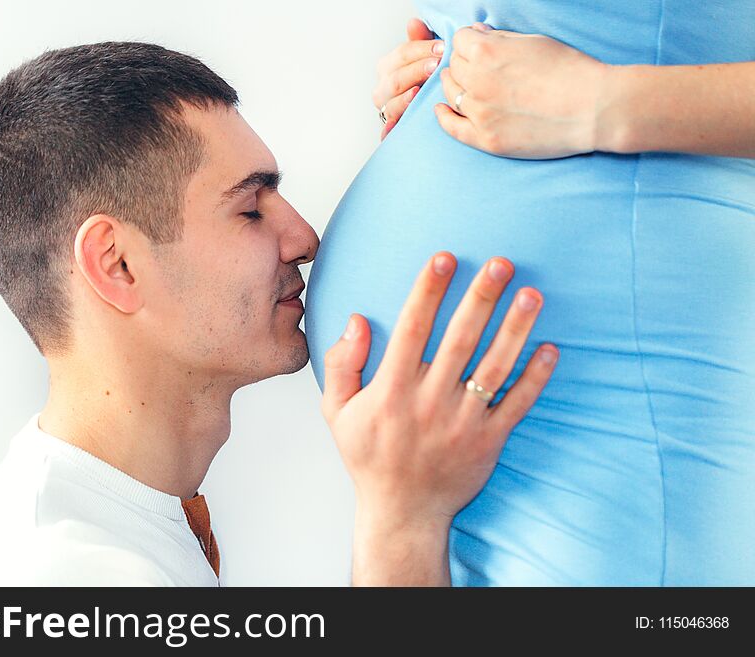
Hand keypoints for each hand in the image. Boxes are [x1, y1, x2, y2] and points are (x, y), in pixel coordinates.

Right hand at [321, 252, 557, 584]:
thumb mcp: (337, 413)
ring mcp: (463, 423)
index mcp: (391, 391)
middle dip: (481, 298)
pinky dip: (535, 377)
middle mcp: (428, 402)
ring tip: (532, 294)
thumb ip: (342, 364)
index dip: (428, 291)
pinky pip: (517, 405)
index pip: (412, 330)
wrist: (402, 512)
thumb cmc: (369, 457)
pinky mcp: (489, 441)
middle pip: (460, 340)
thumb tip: (357, 319)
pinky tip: (550, 348)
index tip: (444, 258)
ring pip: (494, 368)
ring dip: (515, 329)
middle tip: (502, 263)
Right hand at [373, 18, 443, 139]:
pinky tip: (394, 127)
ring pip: (391, 103)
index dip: (421, 50)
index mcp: (388, 67)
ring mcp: (386, 108)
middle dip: (416, 71)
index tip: (442, 48)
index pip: (402, 55)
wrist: (422, 103)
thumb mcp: (424, 57)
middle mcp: (383, 88)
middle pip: (396, 79)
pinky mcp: (391, 127)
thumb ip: (419, 40)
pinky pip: (387, 131)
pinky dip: (388, 131)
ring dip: (404, 99)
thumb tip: (414, 22)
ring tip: (418, 92)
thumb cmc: (424, 77)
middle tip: (436, 67)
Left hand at [435, 24, 609, 158]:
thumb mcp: (534, 41)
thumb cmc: (570, 70)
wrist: (593, 109)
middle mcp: (477, 81)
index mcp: (487, 51)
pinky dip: (444, 116)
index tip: (479, 48)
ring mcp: (479, 112)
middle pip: (454, 66)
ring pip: (451, 93)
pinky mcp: (486, 138)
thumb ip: (499, 38)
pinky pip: (452, 126)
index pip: (460, 41)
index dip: (471, 42)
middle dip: (464, 63)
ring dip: (456, 85)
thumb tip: (475, 34)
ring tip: (466, 84)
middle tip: (479, 68)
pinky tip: (441, 109)